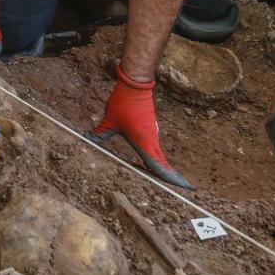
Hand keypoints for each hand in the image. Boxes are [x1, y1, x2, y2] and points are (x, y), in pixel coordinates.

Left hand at [85, 64, 194, 189]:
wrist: (135, 85)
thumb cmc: (123, 103)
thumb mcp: (109, 121)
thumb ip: (99, 134)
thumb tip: (87, 138)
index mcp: (145, 144)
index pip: (160, 167)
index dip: (174, 179)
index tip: (188, 188)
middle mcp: (151, 141)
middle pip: (164, 165)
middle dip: (175, 178)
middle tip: (188, 189)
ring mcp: (152, 134)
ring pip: (160, 157)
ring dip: (166, 169)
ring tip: (175, 181)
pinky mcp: (150, 129)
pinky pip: (156, 149)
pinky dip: (159, 158)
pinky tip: (157, 163)